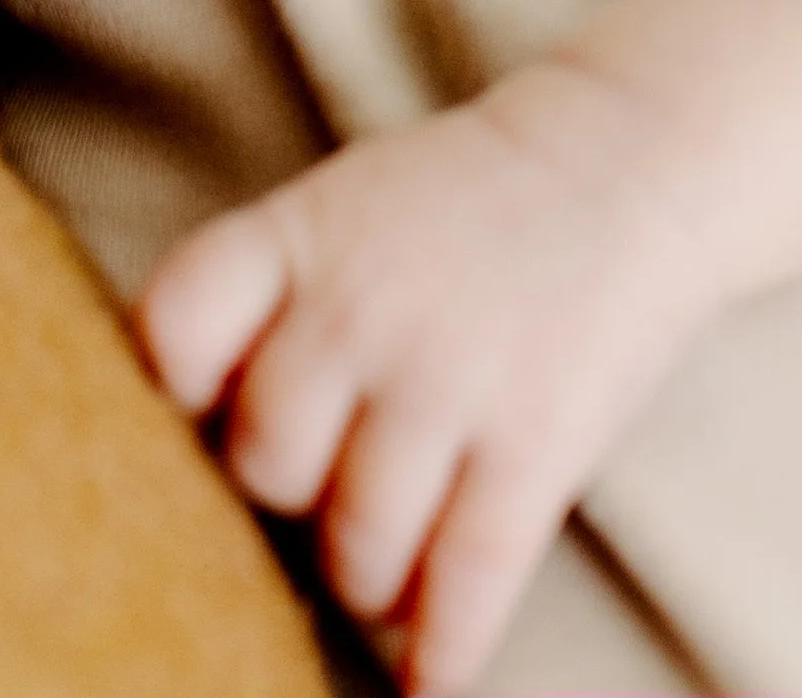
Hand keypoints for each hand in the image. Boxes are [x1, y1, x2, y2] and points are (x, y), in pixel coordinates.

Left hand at [135, 62, 717, 697]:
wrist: (629, 154)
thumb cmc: (468, 199)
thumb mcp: (348, 202)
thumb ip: (277, 297)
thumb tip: (208, 432)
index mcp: (300, 234)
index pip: (176, 325)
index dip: (172, 391)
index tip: (202, 415)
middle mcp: (360, 305)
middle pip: (267, 463)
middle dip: (290, 498)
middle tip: (328, 489)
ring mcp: (449, 375)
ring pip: (358, 546)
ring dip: (368, 583)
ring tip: (387, 572)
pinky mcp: (538, 440)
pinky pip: (465, 583)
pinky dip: (440, 652)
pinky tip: (427, 678)